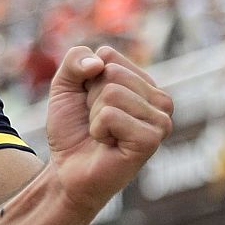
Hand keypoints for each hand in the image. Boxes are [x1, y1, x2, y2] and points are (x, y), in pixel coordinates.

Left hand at [44, 46, 172, 218]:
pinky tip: (107, 143)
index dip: (85, 79)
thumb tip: (99, 61)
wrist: (66, 170)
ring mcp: (160, 120)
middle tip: (95, 121)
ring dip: (94, 115)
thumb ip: (75, 59)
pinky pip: (111, 115)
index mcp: (143, 82)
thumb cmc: (72, 129)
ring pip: (111, 92)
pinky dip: (98, 129)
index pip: (107, 55)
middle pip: (111, 72)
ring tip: (102, 134)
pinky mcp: (152, 139)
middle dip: (90, 97)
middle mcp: (159, 99)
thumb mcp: (64, 86)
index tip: (89, 103)